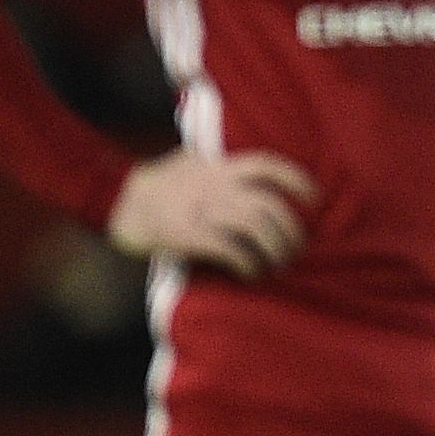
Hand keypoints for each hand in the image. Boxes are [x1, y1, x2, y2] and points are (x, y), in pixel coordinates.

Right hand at [107, 150, 316, 277]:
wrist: (118, 201)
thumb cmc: (158, 183)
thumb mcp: (191, 161)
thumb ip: (220, 164)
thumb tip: (251, 174)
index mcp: (219, 167)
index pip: (267, 165)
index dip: (297, 179)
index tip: (315, 198)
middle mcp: (216, 185)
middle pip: (270, 205)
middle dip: (290, 231)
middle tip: (296, 249)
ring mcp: (203, 209)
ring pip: (256, 227)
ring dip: (275, 250)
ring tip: (279, 265)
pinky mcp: (190, 234)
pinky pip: (230, 250)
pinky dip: (248, 264)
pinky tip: (252, 274)